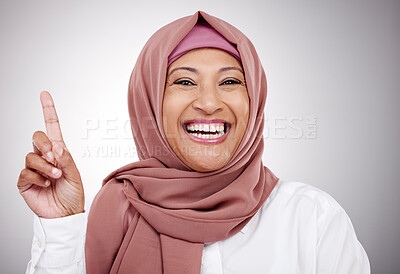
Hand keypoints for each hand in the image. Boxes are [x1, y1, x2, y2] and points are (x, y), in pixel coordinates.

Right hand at [17, 91, 84, 217]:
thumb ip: (66, 159)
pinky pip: (25, 172)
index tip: (44, 94)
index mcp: (59, 152)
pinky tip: (46, 184)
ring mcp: (34, 168)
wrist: (65, 214)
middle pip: (37, 137)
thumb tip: (55, 146)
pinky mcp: (25, 181)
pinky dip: (37, 177)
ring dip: (45, 166)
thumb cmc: (73, 194)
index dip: (48, 110)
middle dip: (45, 145)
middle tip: (55, 158)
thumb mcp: (75, 174)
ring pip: (31, 156)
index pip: (51, 127)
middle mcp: (45, 157)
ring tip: (55, 176)